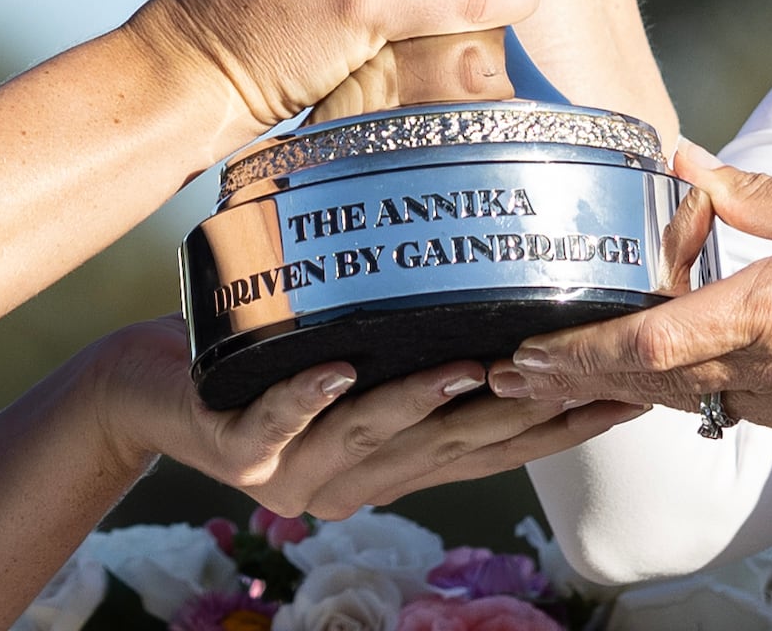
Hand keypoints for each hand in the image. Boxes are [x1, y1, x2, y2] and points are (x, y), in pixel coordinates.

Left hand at [90, 318, 643, 516]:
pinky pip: (276, 421)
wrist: (146, 389)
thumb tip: (505, 293)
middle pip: (451, 449)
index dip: (560, 428)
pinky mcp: (234, 451)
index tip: (626, 395)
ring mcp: (294, 470)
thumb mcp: (354, 354)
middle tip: (578, 377)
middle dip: (520, 415)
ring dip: (424, 403)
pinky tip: (336, 370)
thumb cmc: (260, 359)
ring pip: (372, 437)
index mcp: (391, 463)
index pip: (493, 450)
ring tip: (475, 366)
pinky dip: (307, 397)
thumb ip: (421, 347)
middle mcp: (352, 479)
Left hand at [484, 152, 771, 442]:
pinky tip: (669, 367)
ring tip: (573, 369)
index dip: (580, 357)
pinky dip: (693, 389)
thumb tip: (685, 164)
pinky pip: (738, 409)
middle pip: (656, 384)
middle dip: (581, 379)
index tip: (524, 356)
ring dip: (634, 384)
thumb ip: (754, 192)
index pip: (653, 346)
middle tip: (516, 372)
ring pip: (693, 400)